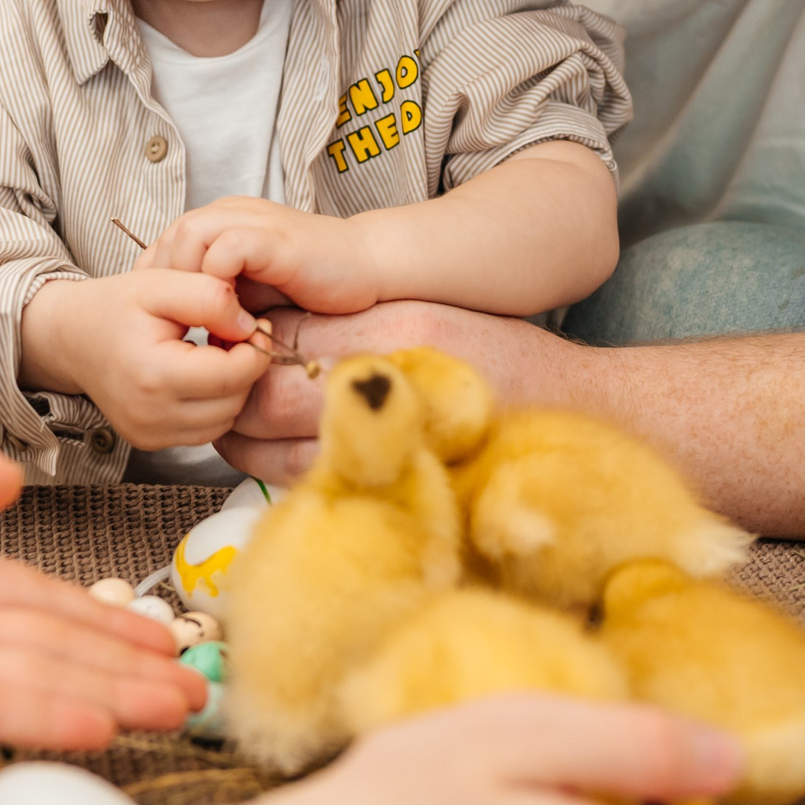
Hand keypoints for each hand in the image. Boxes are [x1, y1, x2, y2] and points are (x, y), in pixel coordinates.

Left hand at [0, 398, 199, 804]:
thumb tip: (6, 485)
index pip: (34, 598)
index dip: (100, 612)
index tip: (159, 625)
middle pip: (52, 647)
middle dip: (128, 664)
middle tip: (197, 680)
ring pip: (36, 681)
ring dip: (112, 694)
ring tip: (182, 705)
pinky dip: (46, 715)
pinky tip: (106, 722)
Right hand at [21, 271, 270, 449]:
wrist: (70, 338)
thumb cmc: (113, 307)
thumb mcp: (161, 283)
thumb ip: (210, 297)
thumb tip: (250, 326)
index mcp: (153, 375)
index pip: (234, 375)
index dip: (256, 349)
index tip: (254, 325)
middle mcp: (150, 415)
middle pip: (234, 402)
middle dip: (245, 369)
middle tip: (232, 335)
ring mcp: (149, 435)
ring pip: (224, 421)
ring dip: (231, 389)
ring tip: (214, 353)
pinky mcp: (150, 442)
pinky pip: (204, 430)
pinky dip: (212, 405)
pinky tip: (198, 375)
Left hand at [146, 196, 385, 313]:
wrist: (367, 265)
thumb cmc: (312, 281)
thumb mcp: (250, 290)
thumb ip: (217, 297)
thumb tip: (184, 332)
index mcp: (220, 222)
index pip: (163, 246)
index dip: (159, 285)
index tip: (173, 323)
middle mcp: (230, 214)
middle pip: (168, 239)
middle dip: (169, 285)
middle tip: (186, 325)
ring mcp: (251, 221)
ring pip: (188, 235)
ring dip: (191, 282)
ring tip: (208, 319)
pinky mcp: (273, 238)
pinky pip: (225, 251)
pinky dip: (221, 285)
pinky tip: (236, 316)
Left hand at [214, 302, 567, 482]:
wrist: (581, 413)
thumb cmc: (506, 363)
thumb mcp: (434, 320)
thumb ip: (361, 327)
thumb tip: (279, 340)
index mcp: (394, 325)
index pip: (287, 330)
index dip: (249, 344)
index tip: (237, 351)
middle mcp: (390, 378)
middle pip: (269, 391)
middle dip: (234, 398)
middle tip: (222, 398)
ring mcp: (393, 437)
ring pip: (278, 447)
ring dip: (246, 443)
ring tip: (239, 433)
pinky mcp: (398, 482)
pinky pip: (315, 484)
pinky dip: (284, 478)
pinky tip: (281, 467)